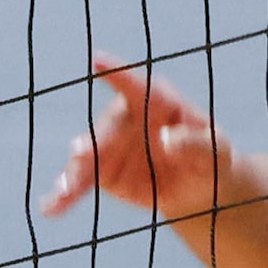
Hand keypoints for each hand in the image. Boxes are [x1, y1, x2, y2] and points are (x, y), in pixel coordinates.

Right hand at [43, 53, 226, 220]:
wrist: (197, 188)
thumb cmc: (210, 158)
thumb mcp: (216, 152)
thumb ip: (197, 144)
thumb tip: (168, 140)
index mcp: (157, 101)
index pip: (136, 86)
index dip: (117, 73)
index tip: (97, 59)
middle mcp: (126, 118)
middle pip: (106, 129)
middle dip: (93, 142)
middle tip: (81, 153)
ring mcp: (111, 145)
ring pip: (88, 158)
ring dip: (74, 174)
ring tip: (64, 191)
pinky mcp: (102, 172)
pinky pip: (81, 183)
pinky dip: (65, 195)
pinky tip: (51, 208)